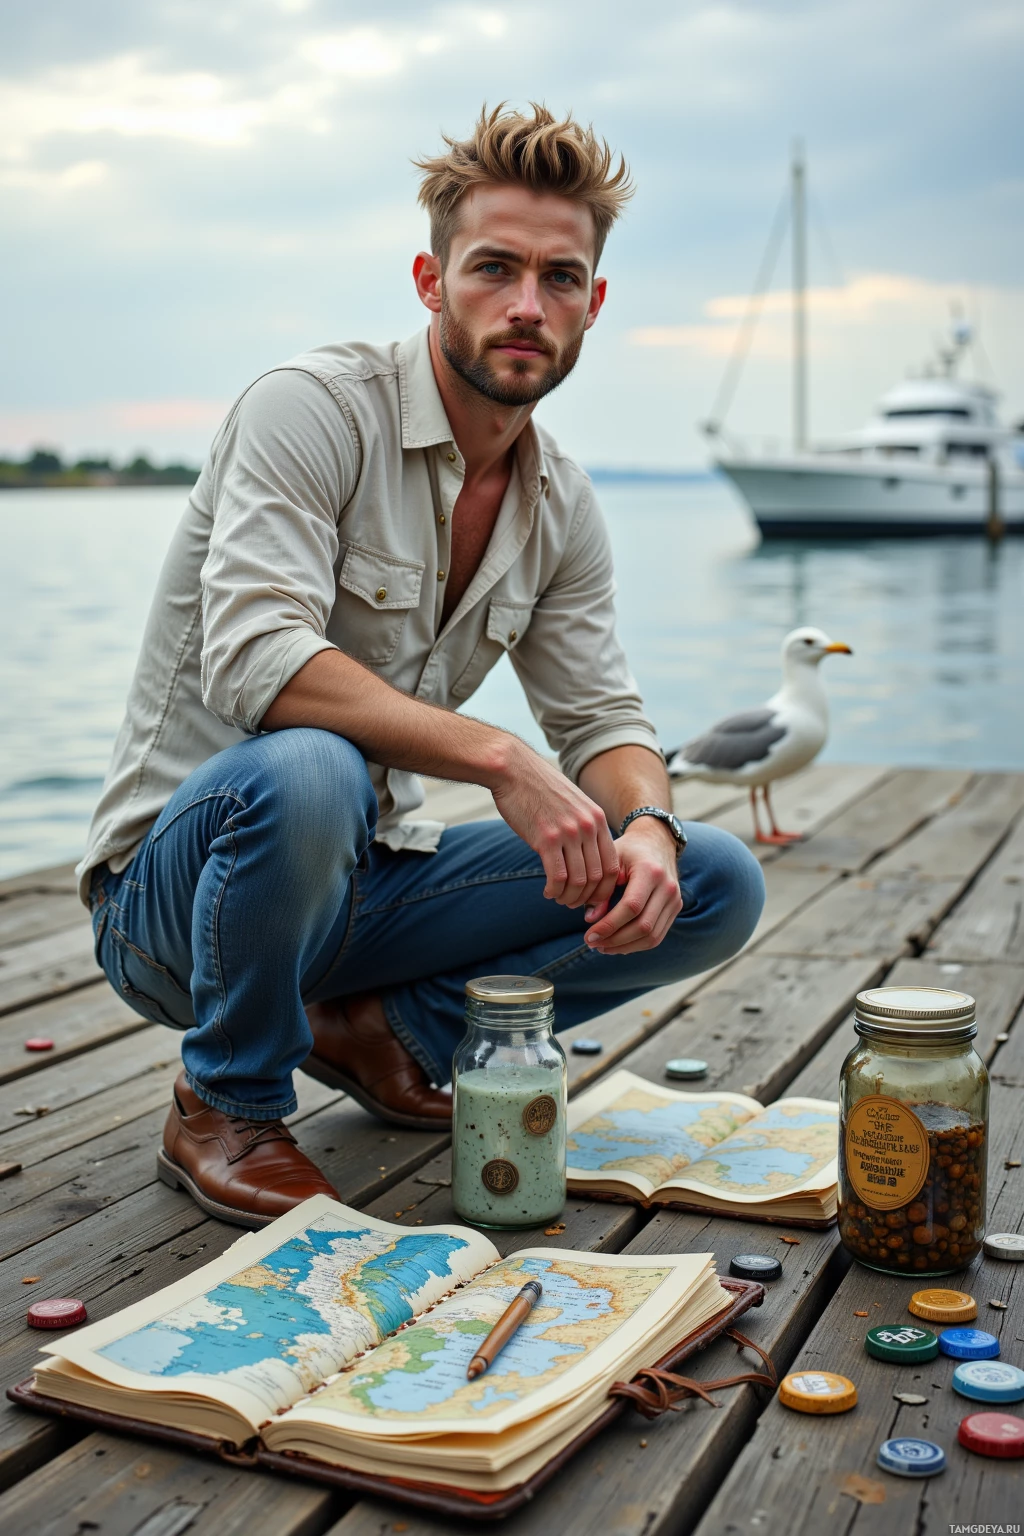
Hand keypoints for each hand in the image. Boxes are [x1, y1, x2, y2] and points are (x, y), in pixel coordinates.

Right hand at [491, 742, 619, 910]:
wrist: (513, 769)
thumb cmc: (538, 788)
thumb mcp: (572, 803)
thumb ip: (582, 826)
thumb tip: (584, 855)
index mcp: (597, 819)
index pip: (613, 865)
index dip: (605, 888)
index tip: (591, 897)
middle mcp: (588, 826)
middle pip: (598, 877)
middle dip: (587, 898)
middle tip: (574, 904)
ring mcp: (569, 832)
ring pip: (579, 881)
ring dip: (569, 897)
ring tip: (559, 899)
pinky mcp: (547, 838)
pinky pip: (558, 877)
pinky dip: (555, 891)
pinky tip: (548, 892)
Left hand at [583, 817, 681, 954]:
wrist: (657, 841)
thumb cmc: (628, 850)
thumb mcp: (610, 861)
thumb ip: (600, 888)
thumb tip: (590, 919)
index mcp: (650, 871)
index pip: (631, 907)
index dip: (609, 925)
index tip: (589, 935)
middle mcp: (667, 887)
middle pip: (643, 926)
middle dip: (615, 940)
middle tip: (592, 943)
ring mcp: (675, 899)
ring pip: (652, 936)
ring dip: (625, 946)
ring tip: (602, 947)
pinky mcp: (675, 908)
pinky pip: (657, 936)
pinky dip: (636, 945)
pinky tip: (617, 944)